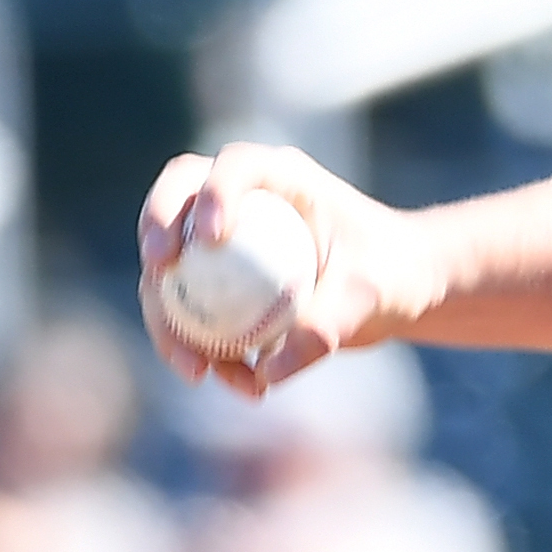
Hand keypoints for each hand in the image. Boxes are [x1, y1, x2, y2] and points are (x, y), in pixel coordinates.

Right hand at [137, 145, 440, 395]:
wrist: (397, 291)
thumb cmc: (392, 275)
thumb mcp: (370, 296)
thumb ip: (326, 324)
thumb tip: (268, 370)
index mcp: (283, 178)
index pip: (235, 166)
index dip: (214, 193)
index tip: (212, 238)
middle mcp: (244, 197)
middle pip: (178, 195)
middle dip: (155, 226)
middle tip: (158, 270)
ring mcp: (223, 236)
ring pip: (168, 263)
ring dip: (167, 316)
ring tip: (199, 372)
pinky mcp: (215, 277)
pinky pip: (186, 309)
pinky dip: (197, 347)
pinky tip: (238, 385)